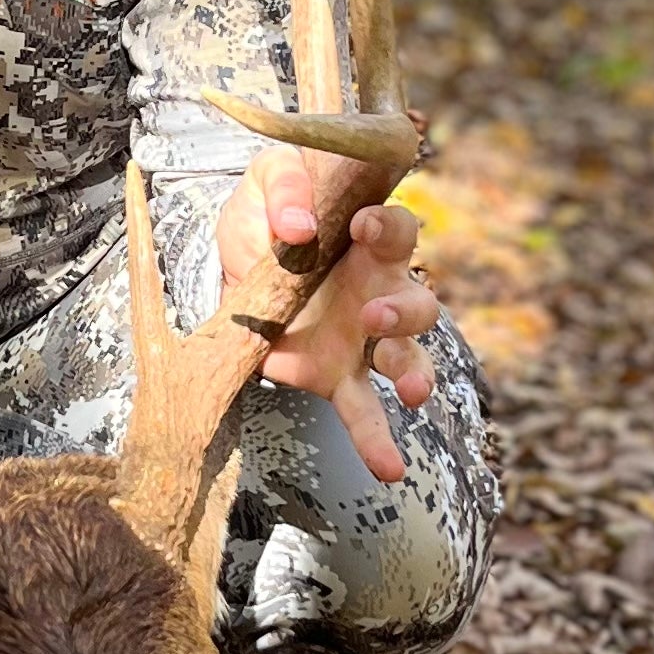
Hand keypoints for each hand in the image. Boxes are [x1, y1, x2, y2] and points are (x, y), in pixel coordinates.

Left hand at [214, 149, 439, 485]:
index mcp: (368, 242)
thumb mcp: (264, 185)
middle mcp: (378, 292)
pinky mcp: (336, 376)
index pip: (398, 231)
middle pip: (419, 302)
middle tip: (372, 313)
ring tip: (411, 392)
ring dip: (413, 373)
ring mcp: (363, 340)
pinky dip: (377, 442)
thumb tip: (299, 228)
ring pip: (407, 358)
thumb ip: (283, 191)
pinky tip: (390, 468)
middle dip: (404, 310)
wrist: (235, 264)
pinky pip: (365, 413)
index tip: (364, 226)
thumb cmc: (267, 216)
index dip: (388, 228)